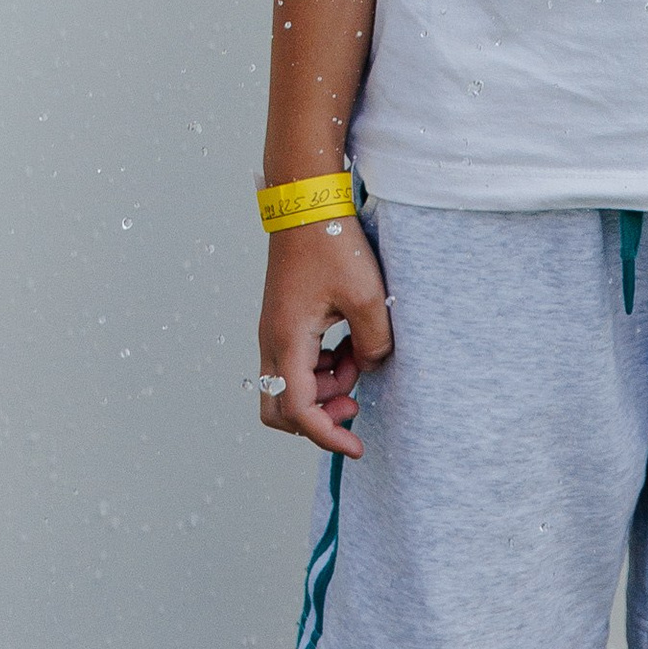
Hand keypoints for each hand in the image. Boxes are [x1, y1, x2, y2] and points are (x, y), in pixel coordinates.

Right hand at [259, 215, 393, 457]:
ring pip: (290, 386)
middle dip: (317, 417)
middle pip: (279, 408)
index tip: (357, 448)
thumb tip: (371, 367)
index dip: (327, 436)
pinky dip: (322, 367)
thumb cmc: (331, 242)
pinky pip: (297, 363)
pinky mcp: (284, 320)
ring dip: (325, 387)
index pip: (298, 410)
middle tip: (354, 402)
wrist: (306, 200)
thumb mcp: (367, 296)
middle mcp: (272, 340)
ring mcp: (275, 330)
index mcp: (287, 339)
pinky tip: (348, 344)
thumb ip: (374, 344)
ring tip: (359, 356)